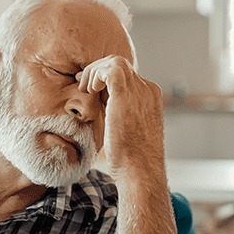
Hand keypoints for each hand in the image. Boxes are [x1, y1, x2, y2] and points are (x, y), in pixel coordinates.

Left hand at [75, 56, 165, 180]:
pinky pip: (111, 70)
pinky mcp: (126, 97)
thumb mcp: (130, 132)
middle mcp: (147, 91)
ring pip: (115, 62)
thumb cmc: (132, 159)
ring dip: (95, 71)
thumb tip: (104, 111)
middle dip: (98, 71)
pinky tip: (90, 90)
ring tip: (86, 89)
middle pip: (120, 65)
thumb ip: (121, 115)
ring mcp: (139, 92)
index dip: (105, 78)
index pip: (126, 76)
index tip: (90, 88)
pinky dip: (96, 75)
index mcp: (150, 98)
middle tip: (83, 84)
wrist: (140, 171)